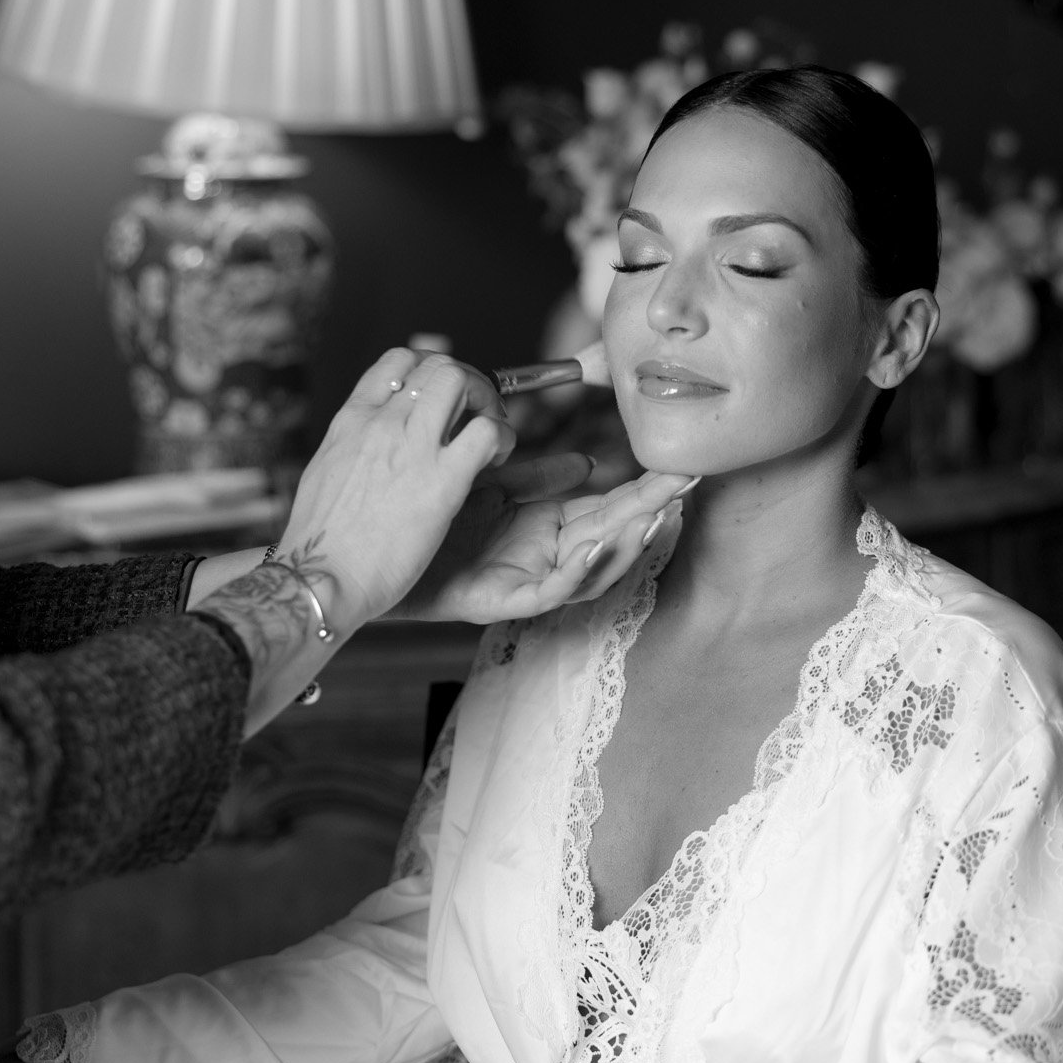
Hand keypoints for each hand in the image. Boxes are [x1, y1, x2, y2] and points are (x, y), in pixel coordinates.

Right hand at [274, 348, 515, 629]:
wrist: (318, 576)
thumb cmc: (320, 542)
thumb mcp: (326, 472)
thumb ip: (355, 448)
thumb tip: (375, 446)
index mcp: (352, 421)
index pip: (398, 362)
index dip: (431, 370)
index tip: (442, 396)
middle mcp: (382, 423)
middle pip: (437, 365)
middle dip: (468, 381)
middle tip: (477, 412)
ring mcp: (412, 448)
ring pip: (461, 382)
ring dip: (487, 401)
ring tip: (490, 433)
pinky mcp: (442, 481)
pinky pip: (487, 432)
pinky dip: (501, 437)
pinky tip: (496, 460)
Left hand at [398, 455, 699, 622]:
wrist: (378, 551)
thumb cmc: (433, 520)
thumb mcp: (494, 487)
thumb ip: (537, 475)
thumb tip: (586, 461)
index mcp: (548, 526)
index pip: (607, 505)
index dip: (643, 488)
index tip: (678, 465)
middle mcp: (547, 555)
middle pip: (612, 534)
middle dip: (650, 510)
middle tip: (684, 483)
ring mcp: (530, 580)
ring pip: (593, 570)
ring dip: (626, 544)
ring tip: (652, 516)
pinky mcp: (505, 600)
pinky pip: (551, 591)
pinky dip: (578, 570)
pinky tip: (596, 545)